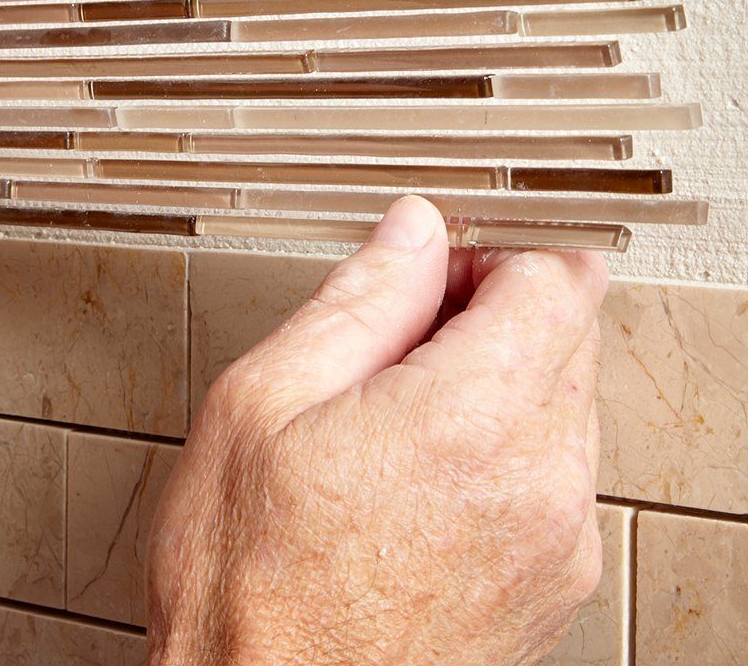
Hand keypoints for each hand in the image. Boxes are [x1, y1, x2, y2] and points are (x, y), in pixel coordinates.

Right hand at [148, 196, 606, 665]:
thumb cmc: (247, 580)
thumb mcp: (264, 399)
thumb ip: (360, 298)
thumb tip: (413, 232)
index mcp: (470, 419)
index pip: (555, 278)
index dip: (492, 250)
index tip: (438, 263)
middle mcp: (540, 482)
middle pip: (569, 334)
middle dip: (495, 307)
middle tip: (402, 332)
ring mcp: (556, 541)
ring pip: (565, 400)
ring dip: (498, 376)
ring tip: (396, 407)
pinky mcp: (552, 583)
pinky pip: (556, 470)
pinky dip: (505, 441)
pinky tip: (418, 464)